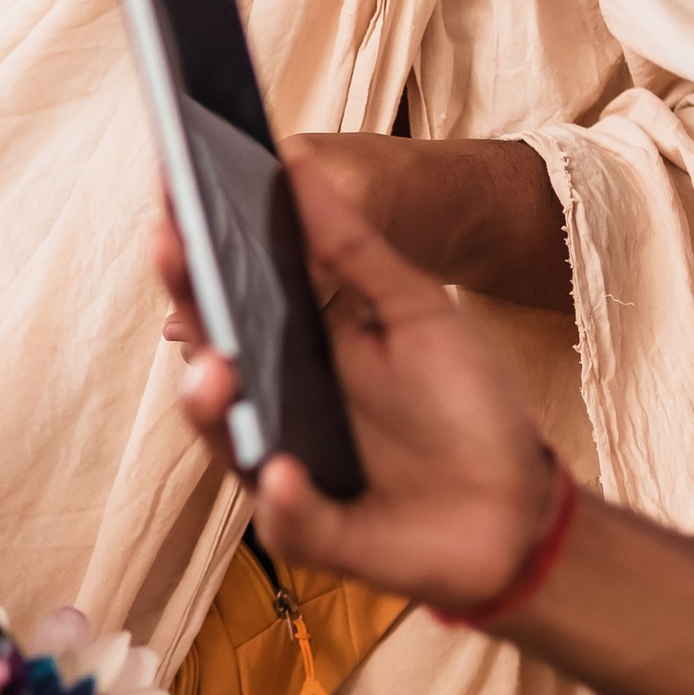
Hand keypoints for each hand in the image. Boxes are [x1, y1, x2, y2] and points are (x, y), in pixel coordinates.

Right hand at [154, 154, 557, 614]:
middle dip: (186, 305)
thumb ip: (352, 246)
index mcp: (294, 346)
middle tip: (174, 255)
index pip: (225, 293)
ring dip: (210, 405)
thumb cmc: (466, 405)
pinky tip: (285, 470)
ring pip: (224, 438)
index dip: (193, 250)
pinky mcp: (312, 530)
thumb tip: (295, 164)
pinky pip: (282, 516)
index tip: (173, 198)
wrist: (520, 506)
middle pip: (208, 354)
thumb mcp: (417, 310)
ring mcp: (284, 470)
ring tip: (219, 372)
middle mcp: (275, 405)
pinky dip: (283, 497)